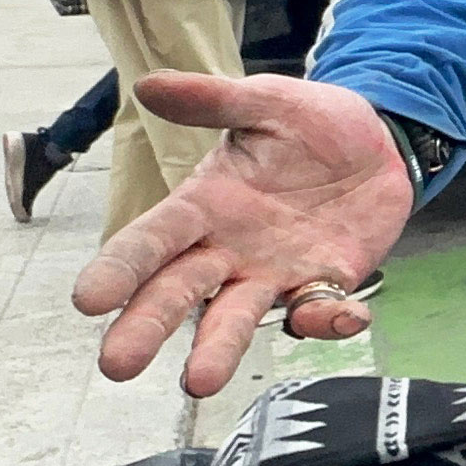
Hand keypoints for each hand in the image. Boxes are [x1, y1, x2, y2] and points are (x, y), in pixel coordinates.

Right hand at [75, 74, 415, 396]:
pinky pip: (320, 310)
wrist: (379, 139)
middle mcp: (228, 248)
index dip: (120, 267)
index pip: (151, 239)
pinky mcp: (324, 281)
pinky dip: (328, 318)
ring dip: (219, 349)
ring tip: (199, 381)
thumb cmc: (309, 122)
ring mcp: (274, 272)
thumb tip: (149, 84)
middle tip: (116, 364)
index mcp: (204, 204)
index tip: (87, 299)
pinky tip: (344, 314)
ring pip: (237, 317)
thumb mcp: (266, 101)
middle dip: (147, 326)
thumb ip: (214, 99)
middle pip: (179, 291)